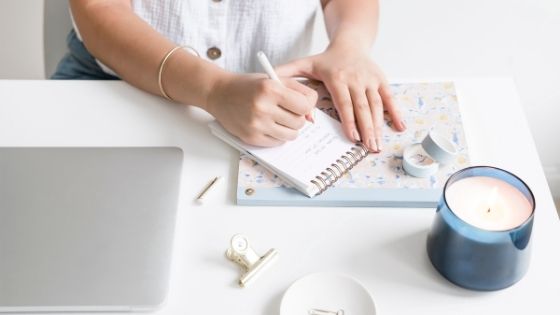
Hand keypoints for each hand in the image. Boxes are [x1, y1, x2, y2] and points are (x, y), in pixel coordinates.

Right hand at [206, 73, 317, 146]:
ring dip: (289, 128)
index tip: (299, 104)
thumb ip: (297, 91)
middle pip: (299, 122)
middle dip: (297, 117)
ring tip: (279, 119)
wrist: (219, 93)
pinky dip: (277, 136)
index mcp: (270, 89)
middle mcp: (263, 107)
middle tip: (287, 111)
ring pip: (291, 135)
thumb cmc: (249, 86)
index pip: (305, 105)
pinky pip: (277, 143)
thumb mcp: (273, 78)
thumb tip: (310, 114)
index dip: (305, 105)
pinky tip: (269, 125)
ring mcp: (257, 125)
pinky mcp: (251, 138)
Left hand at [276, 45, 405, 151]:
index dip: (349, 120)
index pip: (345, 102)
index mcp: (338, 78)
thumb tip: (269, 82)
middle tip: (368, 147)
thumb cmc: (326, 59)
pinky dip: (396, 113)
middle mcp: (356, 79)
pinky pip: (389, 99)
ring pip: (376, 105)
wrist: (350, 44)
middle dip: (366, 129)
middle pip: (362, 107)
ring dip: (379, 126)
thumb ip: (286, 73)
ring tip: (377, 144)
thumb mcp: (305, 63)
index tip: (352, 136)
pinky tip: (399, 128)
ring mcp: (371, 80)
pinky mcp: (381, 81)